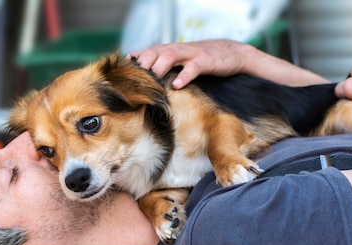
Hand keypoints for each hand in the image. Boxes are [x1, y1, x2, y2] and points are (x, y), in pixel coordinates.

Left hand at [129, 40, 251, 88]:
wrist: (232, 53)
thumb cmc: (202, 61)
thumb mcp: (180, 64)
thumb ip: (164, 70)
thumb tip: (145, 87)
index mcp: (169, 51)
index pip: (146, 54)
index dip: (133, 63)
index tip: (120, 77)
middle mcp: (177, 49)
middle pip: (154, 52)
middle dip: (142, 64)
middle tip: (131, 80)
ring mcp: (191, 53)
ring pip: (170, 55)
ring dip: (158, 67)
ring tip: (151, 80)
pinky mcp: (205, 60)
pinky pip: (193, 67)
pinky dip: (184, 75)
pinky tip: (177, 85)